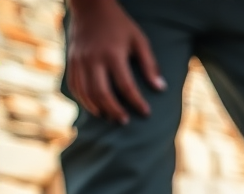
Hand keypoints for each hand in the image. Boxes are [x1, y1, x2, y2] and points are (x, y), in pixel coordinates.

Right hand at [65, 0, 164, 124]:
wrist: (90, 7)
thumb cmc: (119, 25)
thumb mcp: (139, 40)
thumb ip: (149, 64)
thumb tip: (160, 88)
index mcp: (113, 54)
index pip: (126, 85)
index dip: (136, 102)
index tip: (146, 112)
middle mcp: (93, 59)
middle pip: (101, 93)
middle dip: (114, 110)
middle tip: (124, 121)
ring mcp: (79, 60)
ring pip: (85, 92)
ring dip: (97, 108)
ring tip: (109, 118)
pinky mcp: (71, 60)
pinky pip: (74, 85)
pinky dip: (83, 99)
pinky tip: (94, 107)